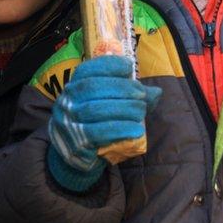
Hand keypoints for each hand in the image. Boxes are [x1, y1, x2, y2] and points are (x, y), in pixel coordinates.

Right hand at [47, 55, 160, 191]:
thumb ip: (131, 97)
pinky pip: (98, 133)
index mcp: (74, 86)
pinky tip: (137, 130)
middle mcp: (66, 101)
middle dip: (121, 88)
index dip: (108, 65)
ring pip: (96, 109)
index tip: (129, 68)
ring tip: (141, 112)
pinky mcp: (76, 143)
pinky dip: (120, 129)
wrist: (77, 157)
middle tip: (141, 95)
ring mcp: (68, 122)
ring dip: (124, 109)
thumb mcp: (111, 106)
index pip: (87, 69)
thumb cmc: (97, 124)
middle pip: (93, 87)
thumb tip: (156, 92)